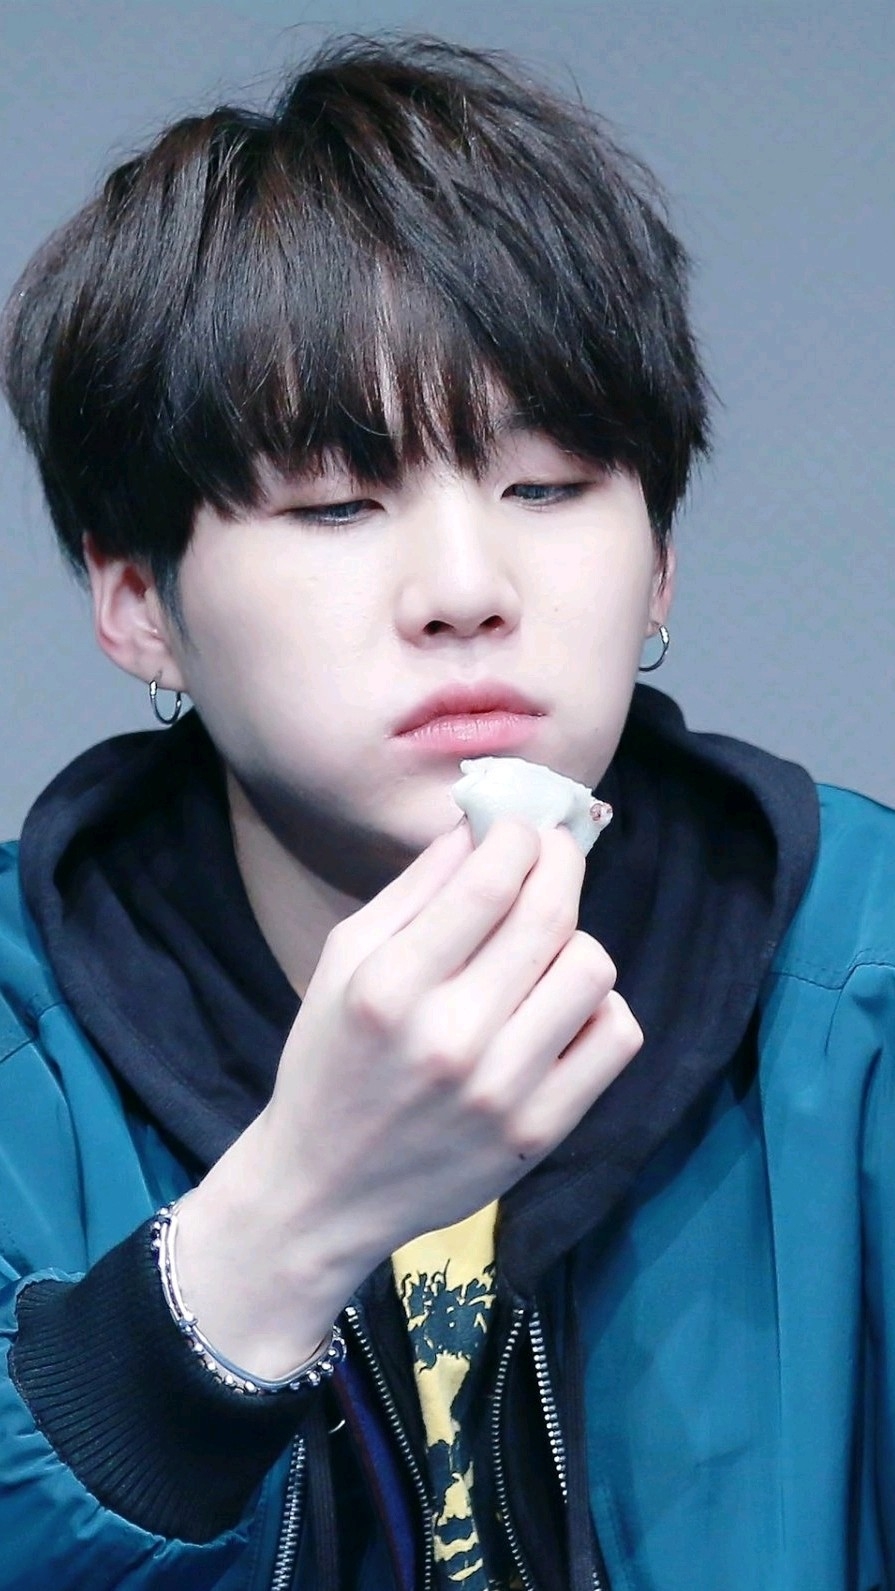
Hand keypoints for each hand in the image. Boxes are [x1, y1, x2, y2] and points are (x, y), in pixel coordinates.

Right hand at [176, 818, 641, 1374]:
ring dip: (575, 939)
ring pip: (593, 970)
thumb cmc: (330, 1059)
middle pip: (550, 916)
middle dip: (560, 862)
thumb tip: (483, 824)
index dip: (518, 836)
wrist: (323, 1192)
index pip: (490, 881)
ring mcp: (502, 1090)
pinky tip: (559, 1007)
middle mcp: (450, 1037)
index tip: (518, 829)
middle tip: (552, 852)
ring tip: (543, 947)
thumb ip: (415, 889)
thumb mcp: (344, 962)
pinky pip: (616, 1037)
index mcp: (389, 987)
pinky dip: (598, 1007)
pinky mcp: (541, 1131)